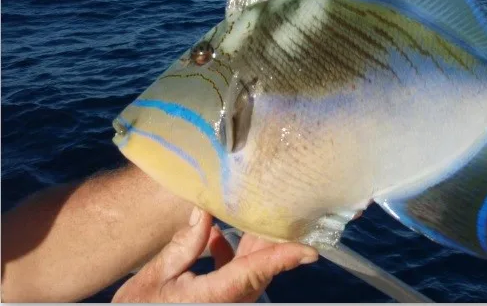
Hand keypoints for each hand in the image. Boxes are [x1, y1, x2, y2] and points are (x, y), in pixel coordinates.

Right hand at [113, 208, 317, 302]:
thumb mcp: (156, 275)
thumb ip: (184, 244)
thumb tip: (204, 210)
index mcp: (210, 297)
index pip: (253, 273)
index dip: (283, 258)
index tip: (309, 250)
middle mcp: (226, 304)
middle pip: (259, 271)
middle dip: (272, 241)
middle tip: (282, 209)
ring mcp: (226, 305)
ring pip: (253, 275)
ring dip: (254, 247)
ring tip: (250, 215)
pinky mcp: (221, 303)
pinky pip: (239, 280)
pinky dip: (235, 259)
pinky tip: (216, 238)